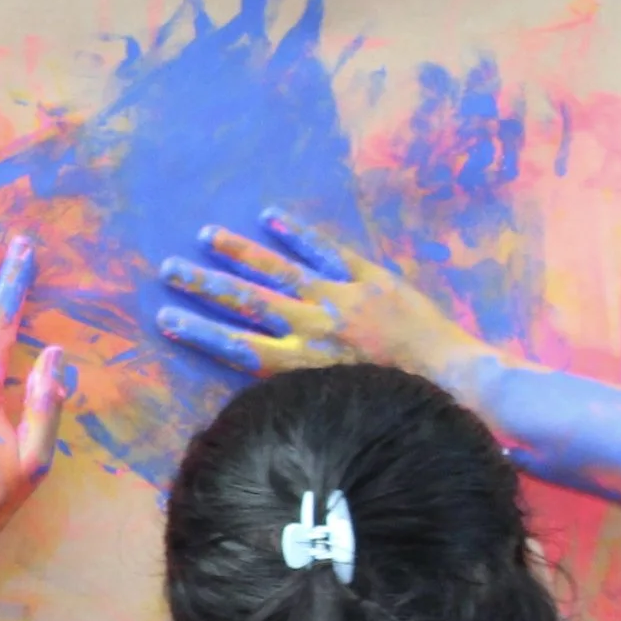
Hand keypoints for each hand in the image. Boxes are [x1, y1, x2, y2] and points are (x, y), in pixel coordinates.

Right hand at [156, 211, 491, 389]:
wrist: (454, 381)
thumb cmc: (397, 404)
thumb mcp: (341, 403)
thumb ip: (304, 389)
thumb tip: (268, 385)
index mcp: (304, 363)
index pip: (238, 345)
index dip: (199, 331)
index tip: (165, 317)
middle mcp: (314, 327)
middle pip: (247, 301)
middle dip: (205, 284)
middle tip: (168, 268)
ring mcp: (341, 297)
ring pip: (279, 269)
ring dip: (240, 251)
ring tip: (207, 234)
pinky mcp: (369, 278)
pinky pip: (327, 249)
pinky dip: (298, 233)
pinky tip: (270, 216)